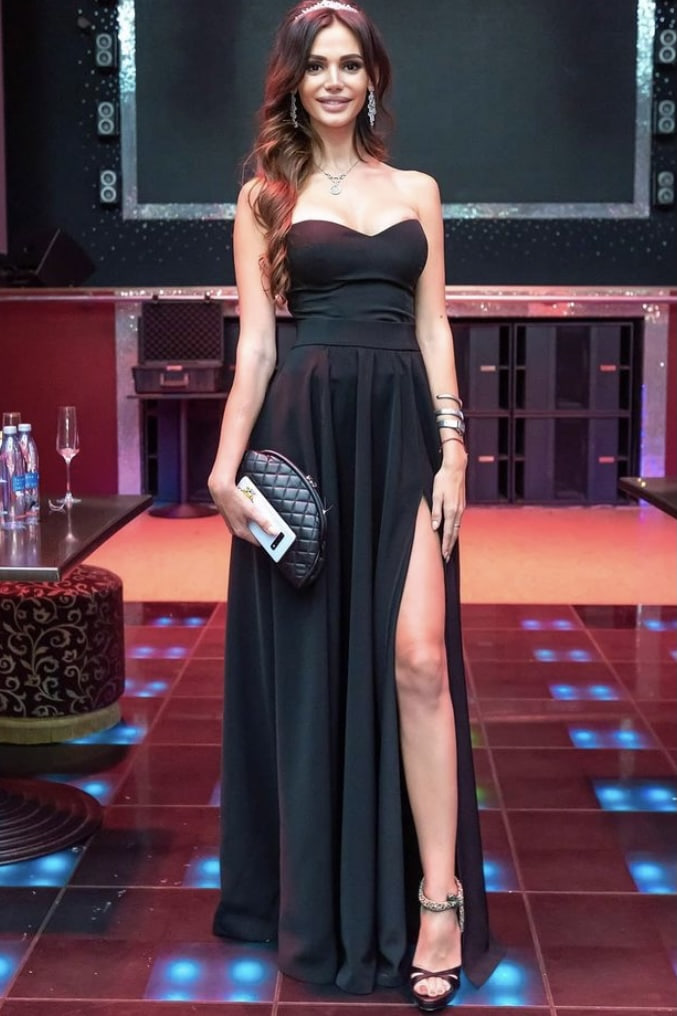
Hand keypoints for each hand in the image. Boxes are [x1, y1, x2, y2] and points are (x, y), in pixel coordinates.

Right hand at [208, 473, 276, 545]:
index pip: (258, 541)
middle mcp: (236, 530)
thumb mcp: (252, 511)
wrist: (220, 489)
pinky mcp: (232, 516)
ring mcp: (233, 523)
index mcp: (241, 532)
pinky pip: (244, 518)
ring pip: (249, 524)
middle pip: (254, 532)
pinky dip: (249, 514)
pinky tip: (250, 506)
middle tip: (269, 519)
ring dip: (256, 519)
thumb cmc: (233, 500)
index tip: (275, 536)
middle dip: (262, 526)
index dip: (267, 539)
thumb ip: (264, 522)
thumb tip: (274, 532)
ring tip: (258, 510)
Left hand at [431, 441, 466, 560]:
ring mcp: (461, 508)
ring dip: (453, 539)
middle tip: (447, 557)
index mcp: (451, 510)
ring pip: (457, 528)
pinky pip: (458, 521)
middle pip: (454, 533)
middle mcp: (458, 511)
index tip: (444, 555)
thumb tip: (436, 527)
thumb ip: (436, 512)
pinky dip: (455, 530)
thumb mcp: (436, 495)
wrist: (456, 468)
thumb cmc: (443, 480)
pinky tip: (453, 532)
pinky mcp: (461, 505)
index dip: (446, 545)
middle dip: (450, 546)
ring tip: (449, 548)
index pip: (448, 532)